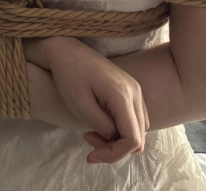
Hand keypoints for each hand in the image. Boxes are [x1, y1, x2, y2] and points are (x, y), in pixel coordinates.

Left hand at [42, 38, 149, 163]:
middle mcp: (135, 92)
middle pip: (139, 137)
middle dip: (115, 149)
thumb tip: (116, 139)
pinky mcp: (130, 89)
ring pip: (138, 130)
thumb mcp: (80, 106)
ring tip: (92, 133)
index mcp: (123, 96)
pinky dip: (120, 129)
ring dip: (117, 140)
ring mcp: (135, 89)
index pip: (133, 139)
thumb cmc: (69, 76)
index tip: (91, 154)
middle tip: (89, 141)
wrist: (67, 51)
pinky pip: (134, 118)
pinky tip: (100, 124)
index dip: (114, 154)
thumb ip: (102, 127)